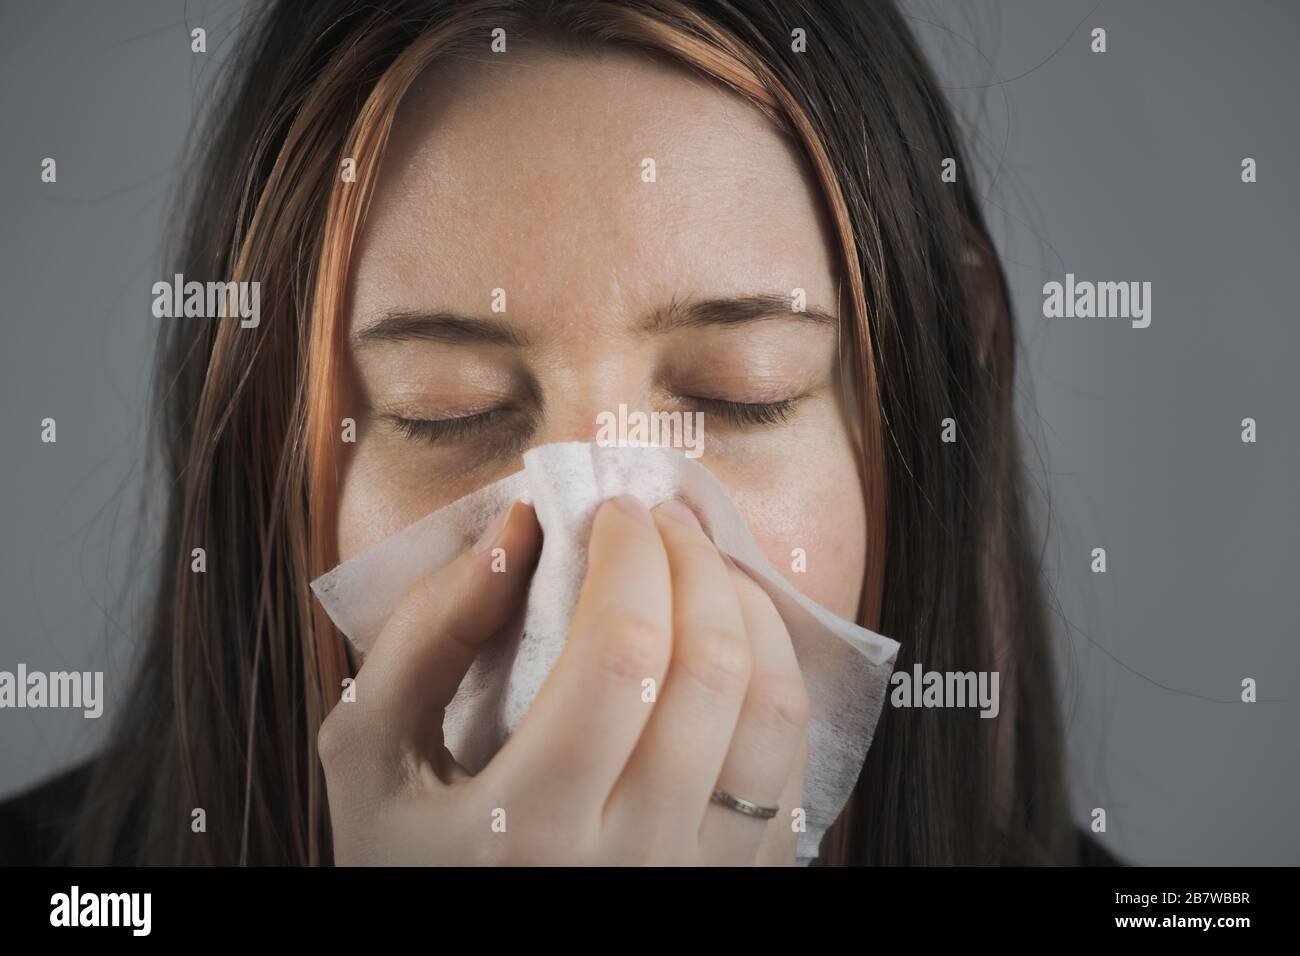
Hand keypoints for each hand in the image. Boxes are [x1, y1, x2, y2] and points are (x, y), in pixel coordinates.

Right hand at [318, 494, 809, 864]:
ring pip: (772, 714)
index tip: (611, 511)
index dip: (630, 557)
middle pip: (708, 672)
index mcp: (522, 831)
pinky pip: (791, 767)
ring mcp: (697, 884)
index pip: (619, 655)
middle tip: (660, 521)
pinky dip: (775, 678)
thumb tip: (517, 529)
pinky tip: (732, 643)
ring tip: (705, 567)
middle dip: (694, 561)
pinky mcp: (737, 887)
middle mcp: (630, 868)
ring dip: (750, 610)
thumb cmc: (406, 858)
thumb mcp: (368, 756)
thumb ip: (423, 636)